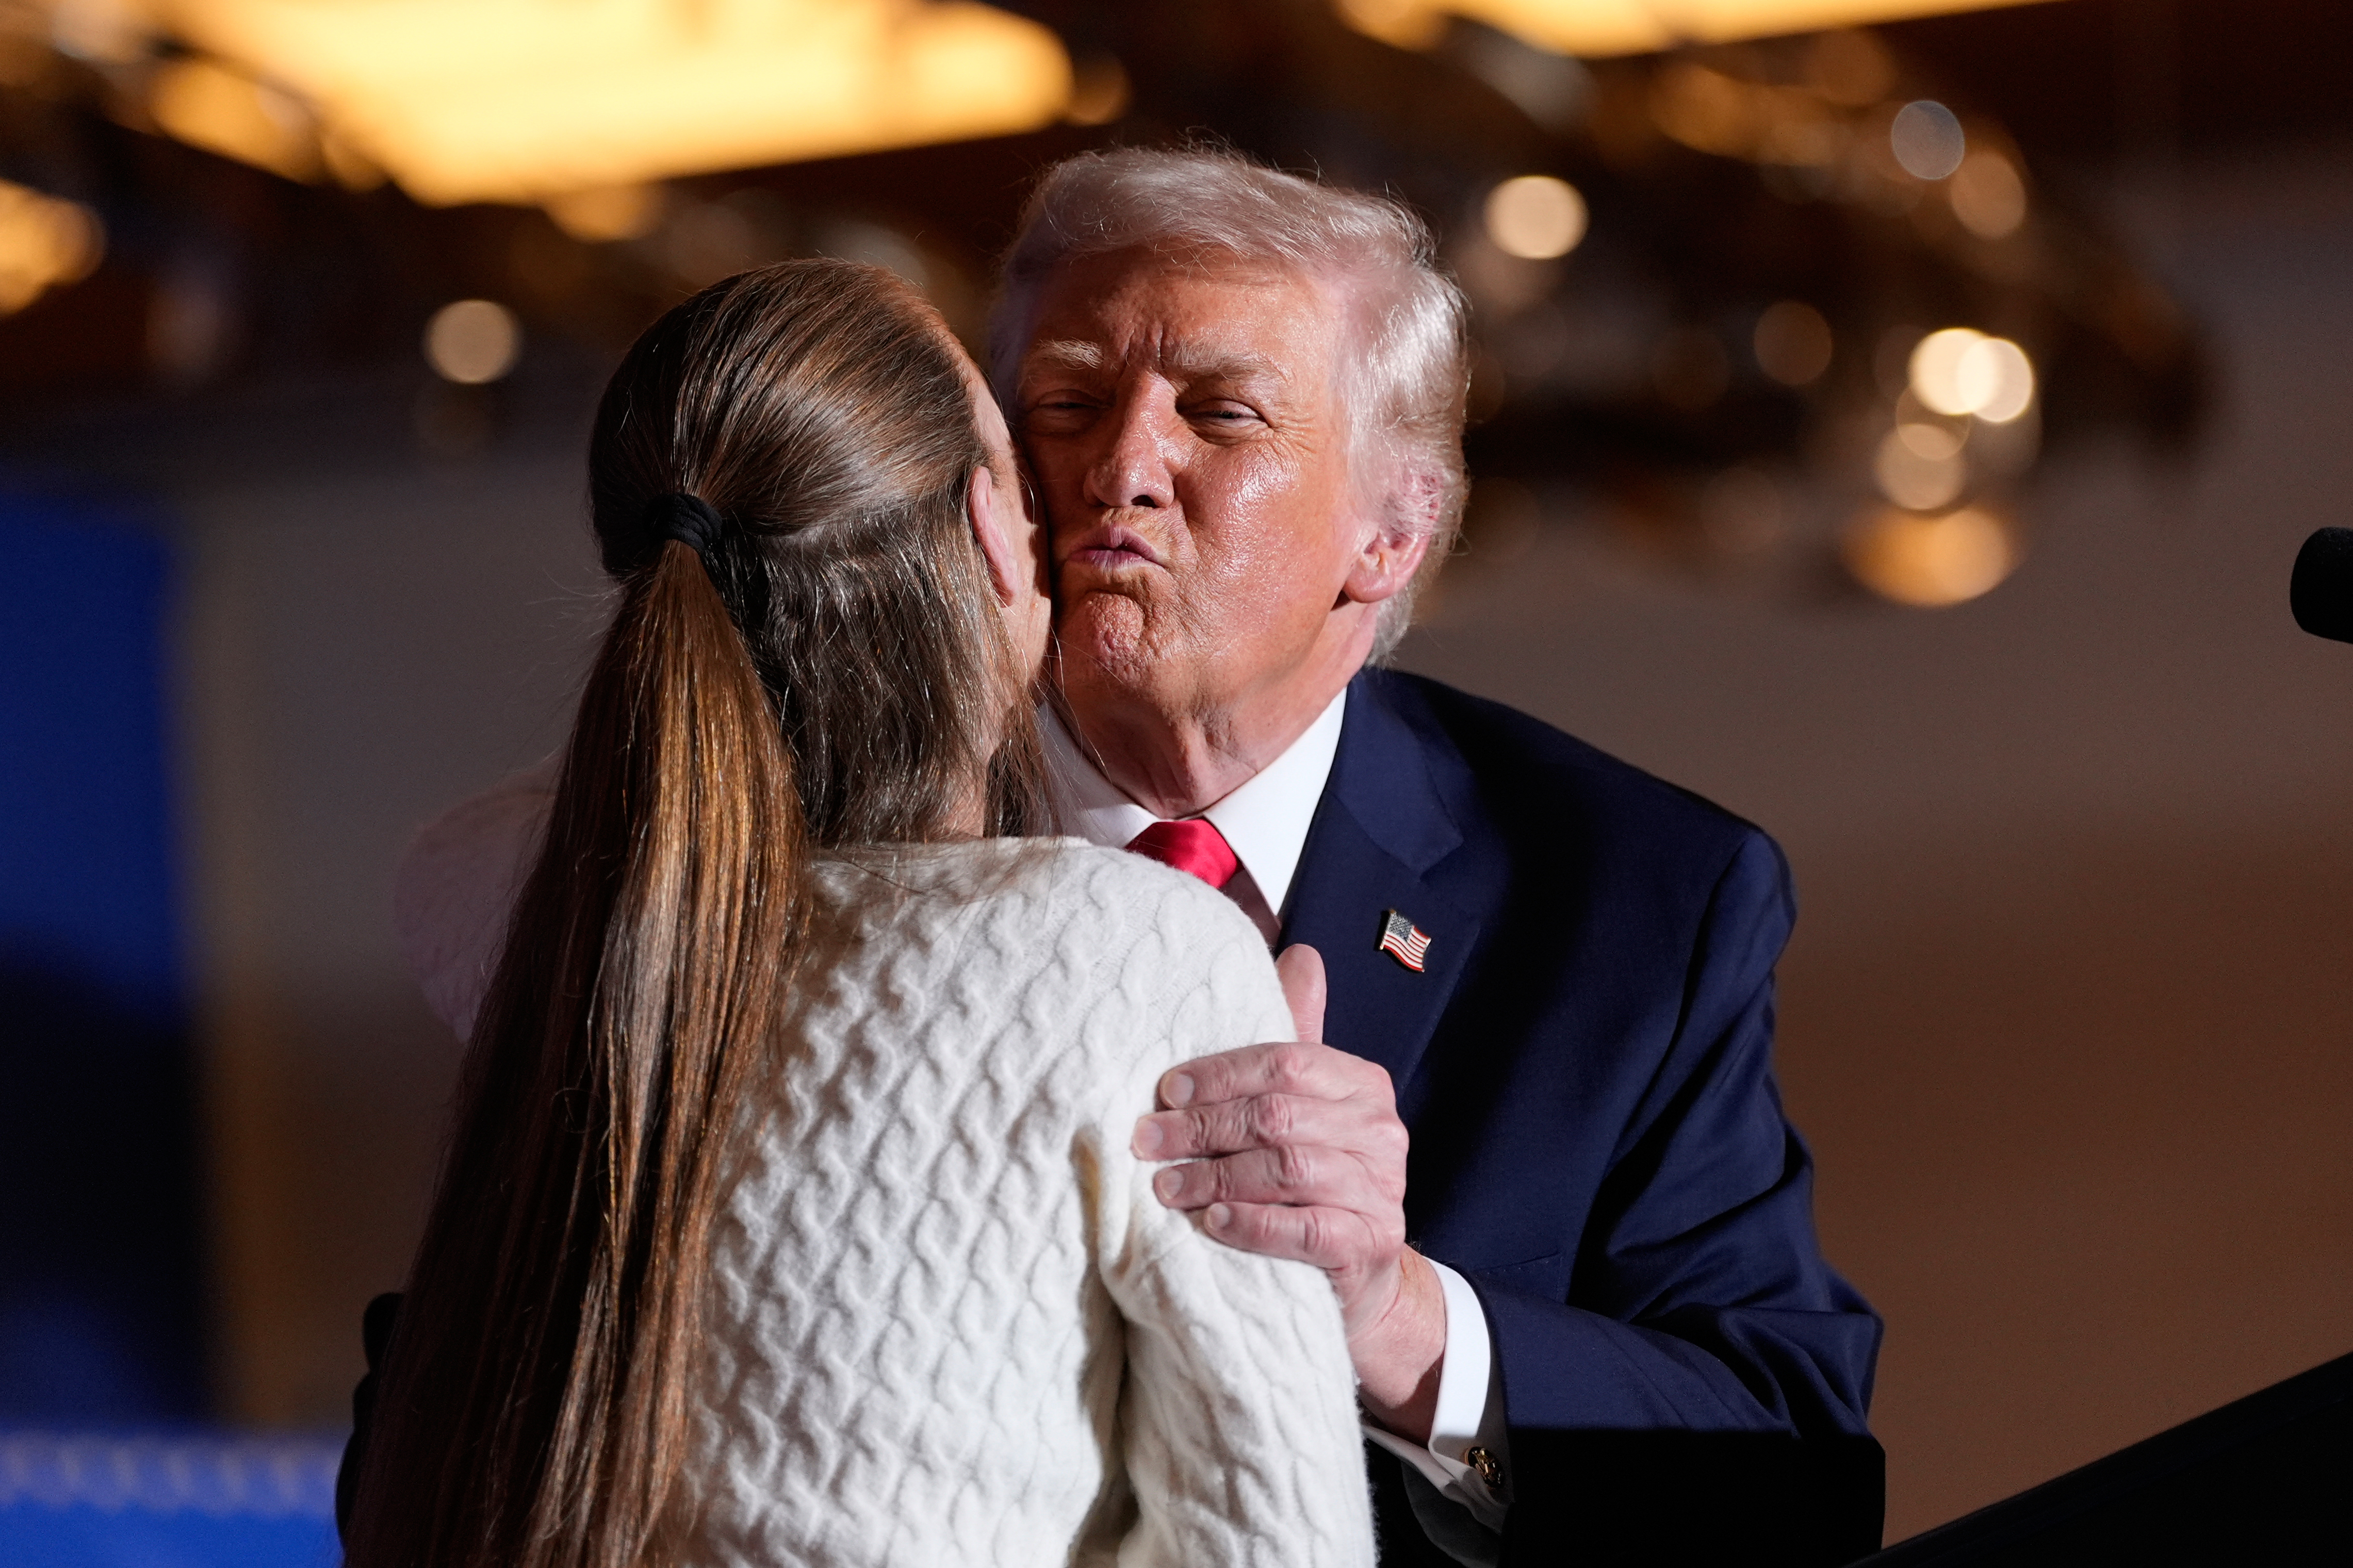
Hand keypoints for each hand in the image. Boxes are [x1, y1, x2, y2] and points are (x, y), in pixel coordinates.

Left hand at [1133, 944, 1446, 1439]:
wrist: (1358, 1277)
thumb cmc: (1313, 1182)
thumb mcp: (1304, 1107)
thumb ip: (1293, 1040)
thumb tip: (1299, 953)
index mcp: (1362, 1085)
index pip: (1286, 1062)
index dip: (1219, 1074)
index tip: (1164, 1091)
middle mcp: (1381, 1132)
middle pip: (1279, 1115)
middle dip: (1203, 1127)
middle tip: (1146, 1141)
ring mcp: (1381, 1191)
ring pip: (1288, 1169)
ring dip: (1215, 1177)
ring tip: (1165, 1187)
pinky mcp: (1369, 1244)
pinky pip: (1304, 1228)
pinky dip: (1251, 1223)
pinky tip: (1211, 1223)